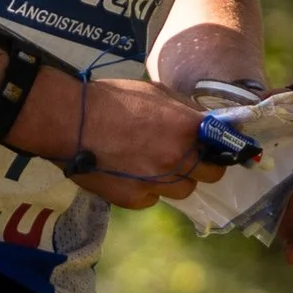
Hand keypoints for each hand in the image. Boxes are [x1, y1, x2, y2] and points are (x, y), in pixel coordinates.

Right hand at [11, 70, 211, 210]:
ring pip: (183, 190)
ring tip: (153, 164)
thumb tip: (206, 122)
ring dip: (176, 179)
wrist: (69, 121)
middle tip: (185, 156)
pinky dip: (147, 189)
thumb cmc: (111, 99)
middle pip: (210, 175)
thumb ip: (185, 110)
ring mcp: (157, 183)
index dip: (222, 148)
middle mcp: (177, 159)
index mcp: (186, 128)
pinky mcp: (134, 199)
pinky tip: (131, 173)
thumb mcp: (155, 92)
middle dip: (202, 166)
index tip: (219, 149)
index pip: (224, 147)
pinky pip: (153, 199)